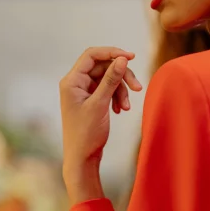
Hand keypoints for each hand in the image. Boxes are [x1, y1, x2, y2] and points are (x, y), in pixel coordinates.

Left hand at [60, 47, 142, 203]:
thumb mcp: (100, 104)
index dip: (112, 53)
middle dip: (122, 77)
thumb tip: (122, 59)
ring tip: (126, 107)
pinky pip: (109, 89)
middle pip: (104, 67)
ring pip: (109, 79)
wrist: (82, 157)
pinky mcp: (92, 99)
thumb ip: (111, 80)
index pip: (92, 55)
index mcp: (71, 81)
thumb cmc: (86, 134)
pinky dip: (118, 97)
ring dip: (122, 90)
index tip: (131, 57)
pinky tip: (121, 110)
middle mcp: (75, 83)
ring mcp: (84, 91)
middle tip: (138, 88)